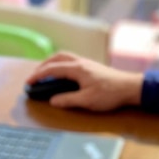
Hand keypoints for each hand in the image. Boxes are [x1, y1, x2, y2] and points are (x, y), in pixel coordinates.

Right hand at [26, 51, 142, 111]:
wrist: (130, 87)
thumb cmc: (110, 94)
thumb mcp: (87, 101)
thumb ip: (68, 100)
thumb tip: (52, 101)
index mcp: (77, 69)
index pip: (52, 69)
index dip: (38, 75)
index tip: (28, 82)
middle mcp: (81, 62)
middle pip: (57, 57)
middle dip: (43, 65)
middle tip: (34, 76)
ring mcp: (87, 63)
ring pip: (65, 57)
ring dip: (52, 63)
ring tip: (45, 73)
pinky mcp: (91, 66)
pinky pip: (71, 60)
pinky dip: (61, 64)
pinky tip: (62, 74)